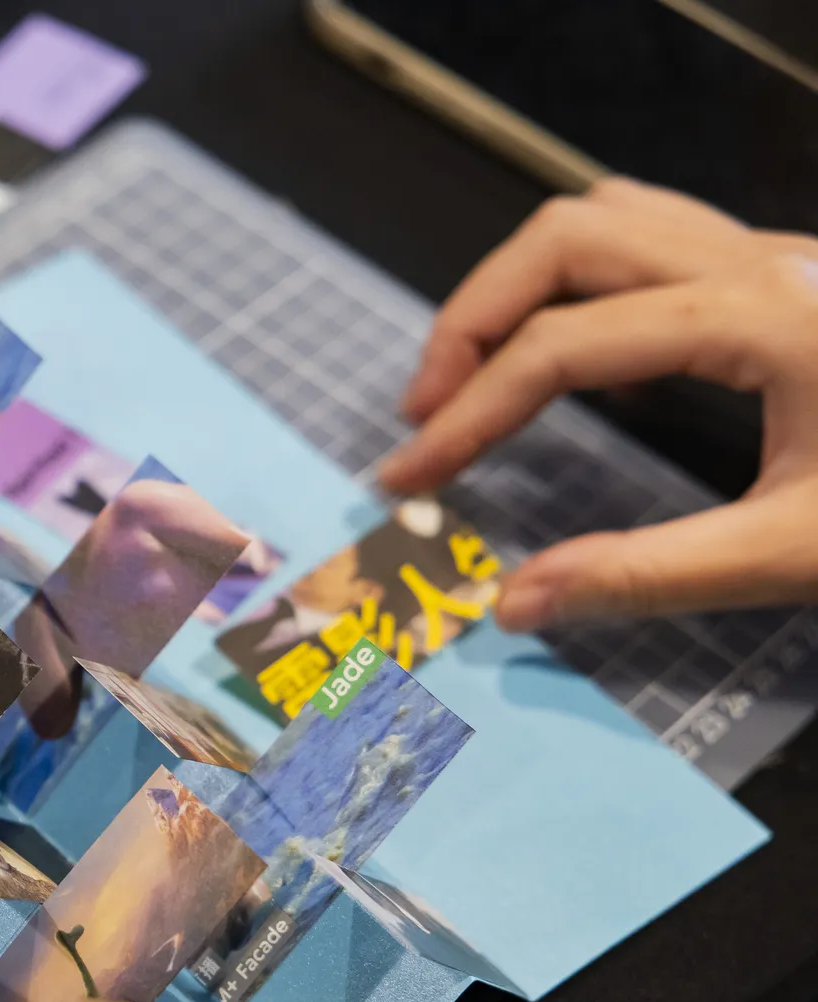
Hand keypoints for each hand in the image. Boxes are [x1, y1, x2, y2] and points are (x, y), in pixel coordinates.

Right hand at [379, 177, 817, 630]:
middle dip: (475, 318)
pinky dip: (586, 284)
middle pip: (568, 236)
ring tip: (482, 375)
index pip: (562, 347)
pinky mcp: (795, 275)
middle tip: (429, 413)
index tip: (406, 477)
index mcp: (760, 320)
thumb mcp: (800, 555)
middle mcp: (764, 261)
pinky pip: (658, 240)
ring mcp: (783, 255)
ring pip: (613, 215)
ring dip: (525, 284)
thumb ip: (647, 577)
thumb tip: (514, 605)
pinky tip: (582, 364)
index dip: (466, 414)